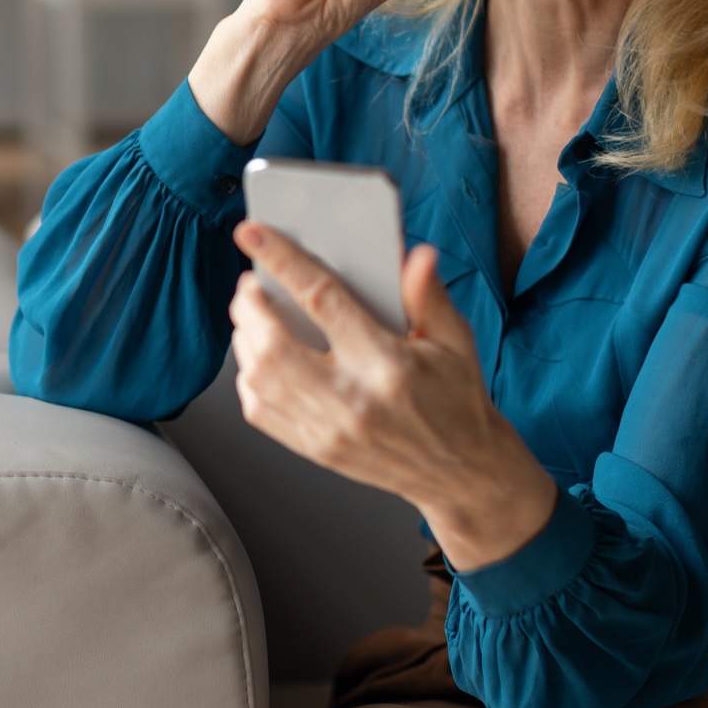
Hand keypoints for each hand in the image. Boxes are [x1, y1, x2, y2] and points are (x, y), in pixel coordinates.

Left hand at [228, 221, 559, 571]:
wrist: (462, 473)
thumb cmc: (458, 400)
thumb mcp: (457, 340)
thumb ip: (429, 295)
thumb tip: (415, 255)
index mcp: (388, 364)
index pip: (323, 301)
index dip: (282, 262)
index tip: (252, 234)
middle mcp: (353, 401)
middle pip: (275, 345)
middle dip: (250, 306)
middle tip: (250, 284)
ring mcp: (329, 431)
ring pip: (260, 379)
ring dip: (245, 339)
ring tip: (252, 315)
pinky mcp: (316, 451)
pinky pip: (261, 412)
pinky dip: (249, 378)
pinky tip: (259, 357)